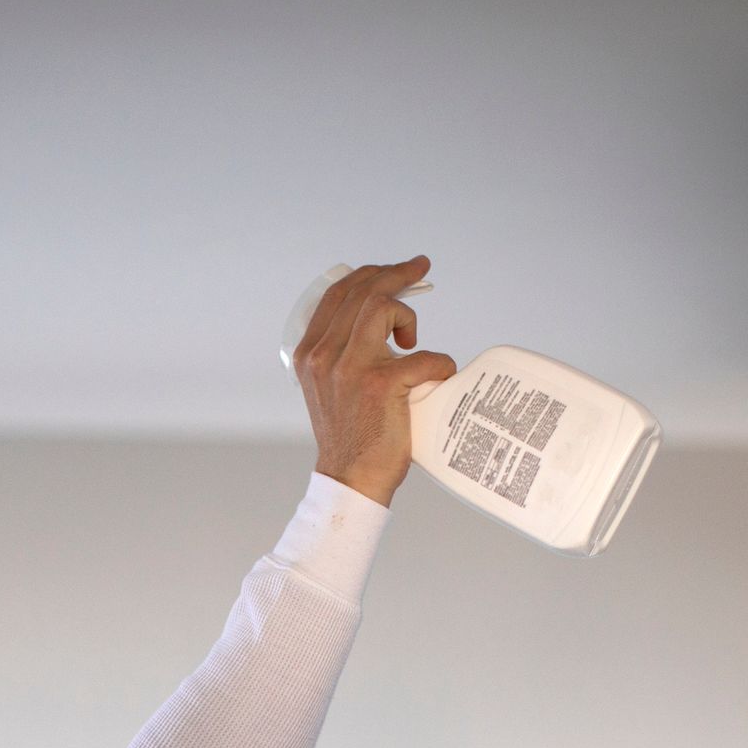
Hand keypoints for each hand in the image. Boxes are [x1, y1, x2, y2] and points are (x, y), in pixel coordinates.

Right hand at [291, 254, 457, 506]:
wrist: (350, 479)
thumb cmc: (349, 436)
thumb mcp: (329, 387)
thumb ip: (343, 355)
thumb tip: (381, 325)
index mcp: (309, 352)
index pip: (338, 294)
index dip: (369, 274)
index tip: (394, 271)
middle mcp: (324, 355)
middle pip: (363, 292)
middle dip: (396, 274)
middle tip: (420, 269)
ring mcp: (351, 368)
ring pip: (384, 307)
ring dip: (409, 314)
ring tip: (412, 339)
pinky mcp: (382, 384)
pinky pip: (424, 355)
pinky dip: (438, 364)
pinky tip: (436, 377)